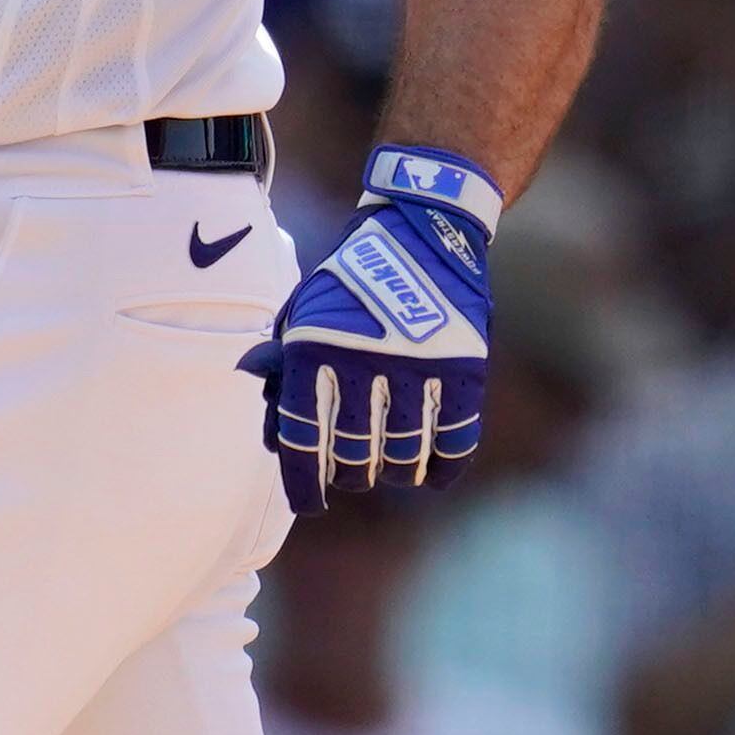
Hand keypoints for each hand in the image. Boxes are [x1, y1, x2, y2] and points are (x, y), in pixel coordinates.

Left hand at [244, 144, 495, 511]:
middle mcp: (360, 361)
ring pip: (402, 455)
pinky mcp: (464, 369)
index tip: (308, 504)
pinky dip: (443, 467)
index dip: (302, 481)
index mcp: (311, 347)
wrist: (421, 230)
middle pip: (351, 453)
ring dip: (392, 472)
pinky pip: (455, 441)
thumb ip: (284, 368)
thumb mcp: (302, 310)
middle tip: (349, 475)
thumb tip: (271, 434)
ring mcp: (416, 367)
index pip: (300, 436)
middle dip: (347, 474)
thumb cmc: (350, 280)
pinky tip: (431, 475)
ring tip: (386, 471)